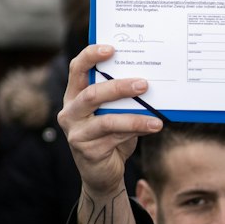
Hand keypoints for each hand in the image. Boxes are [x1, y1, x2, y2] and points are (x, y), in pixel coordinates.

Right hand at [59, 45, 162, 223]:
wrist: (103, 175)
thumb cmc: (111, 136)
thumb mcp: (114, 112)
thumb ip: (121, 98)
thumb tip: (148, 80)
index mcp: (74, 96)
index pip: (77, 69)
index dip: (91, 56)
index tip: (111, 48)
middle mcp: (69, 112)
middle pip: (91, 93)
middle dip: (118, 86)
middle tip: (144, 83)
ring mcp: (76, 133)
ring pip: (105, 119)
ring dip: (133, 116)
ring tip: (155, 115)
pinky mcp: (86, 150)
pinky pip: (114, 137)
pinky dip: (136, 130)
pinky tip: (153, 127)